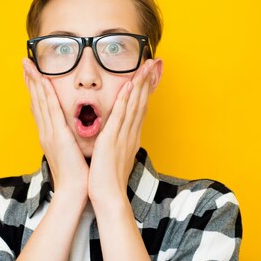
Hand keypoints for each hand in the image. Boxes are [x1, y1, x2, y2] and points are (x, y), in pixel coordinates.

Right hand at [23, 59, 88, 202]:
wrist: (74, 192)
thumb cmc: (77, 175)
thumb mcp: (71, 154)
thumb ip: (70, 141)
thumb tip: (72, 134)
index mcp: (49, 136)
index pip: (40, 108)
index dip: (35, 90)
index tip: (33, 75)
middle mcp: (46, 132)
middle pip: (35, 101)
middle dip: (30, 81)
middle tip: (25, 63)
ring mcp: (49, 133)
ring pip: (40, 102)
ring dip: (35, 82)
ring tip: (29, 66)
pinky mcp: (57, 135)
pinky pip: (51, 110)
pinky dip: (46, 94)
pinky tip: (44, 81)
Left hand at [88, 59, 156, 206]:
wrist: (108, 197)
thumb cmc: (107, 180)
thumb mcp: (114, 157)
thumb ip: (116, 144)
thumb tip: (115, 138)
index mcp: (130, 138)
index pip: (140, 109)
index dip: (145, 91)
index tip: (148, 76)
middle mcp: (131, 134)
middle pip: (141, 103)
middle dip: (147, 82)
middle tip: (153, 63)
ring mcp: (123, 136)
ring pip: (134, 105)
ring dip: (140, 84)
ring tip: (146, 66)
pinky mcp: (113, 139)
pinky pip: (121, 115)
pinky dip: (126, 99)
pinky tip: (129, 85)